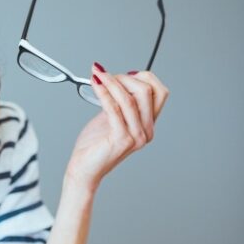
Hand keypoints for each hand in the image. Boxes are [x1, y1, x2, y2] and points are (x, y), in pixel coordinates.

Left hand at [65, 66, 168, 192]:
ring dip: (111, 82)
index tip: (122, 74)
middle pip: (147, 91)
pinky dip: (104, 93)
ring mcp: (136, 136)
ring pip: (129, 98)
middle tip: (105, 75)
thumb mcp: (112, 117)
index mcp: (147, 124)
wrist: (84, 169)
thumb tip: (121, 77)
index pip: (159, 92)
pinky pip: (114, 108)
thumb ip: (121, 101)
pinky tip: (95, 85)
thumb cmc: (95, 146)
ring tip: (97, 75)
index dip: (143, 77)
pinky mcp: (121, 139)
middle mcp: (146, 131)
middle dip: (125, 77)